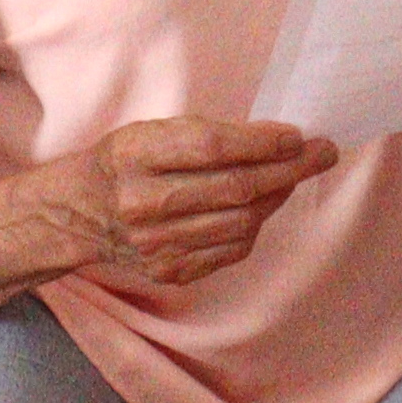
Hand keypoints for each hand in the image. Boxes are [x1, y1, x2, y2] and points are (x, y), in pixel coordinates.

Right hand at [50, 116, 336, 290]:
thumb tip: (276, 140)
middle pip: (234, 188)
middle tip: (322, 153)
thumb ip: (204, 135)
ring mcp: (156, 244)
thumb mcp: (150, 131)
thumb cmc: (125, 161)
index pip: (212, 147)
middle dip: (288, 169)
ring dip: (277, 196)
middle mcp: (143, 202)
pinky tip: (262, 206)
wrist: (78, 214)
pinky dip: (255, 225)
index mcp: (135, 155)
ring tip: (293, 176)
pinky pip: (230, 250)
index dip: (262, 142)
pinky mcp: (169, 271)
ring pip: (240, 222)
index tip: (297, 135)